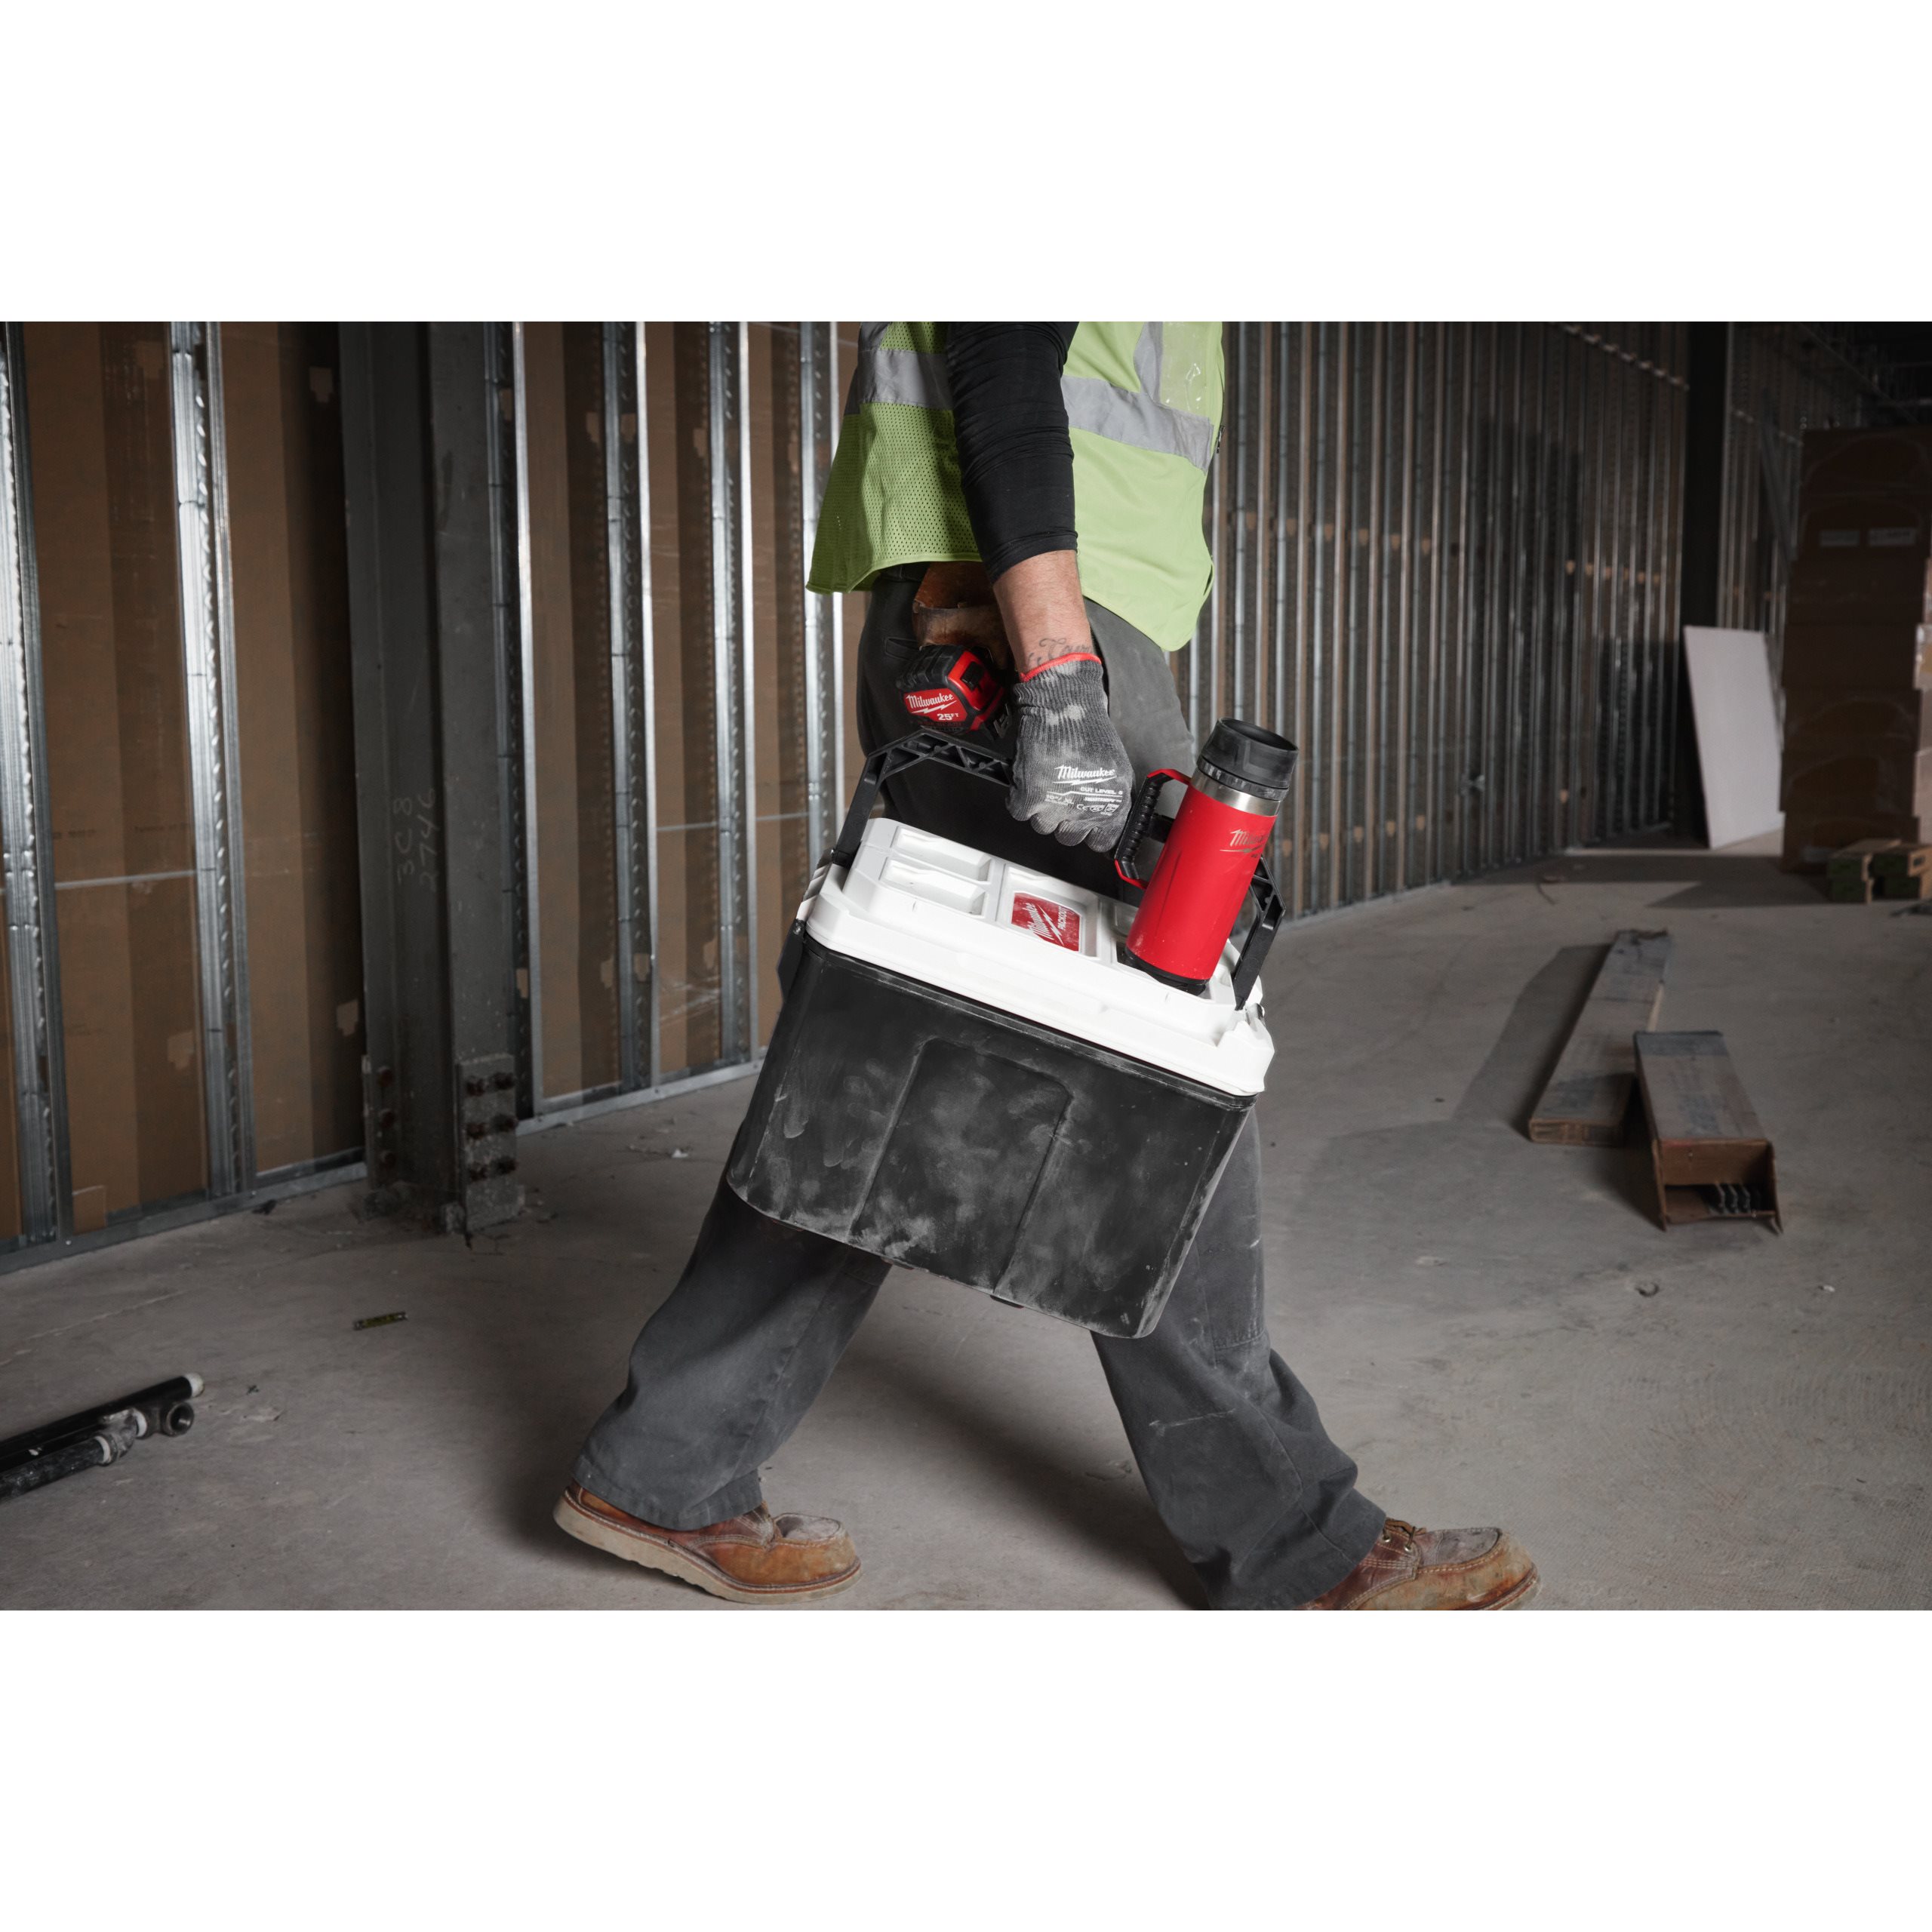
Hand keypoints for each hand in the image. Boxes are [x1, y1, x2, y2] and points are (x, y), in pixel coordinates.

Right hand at [1007, 653, 1132, 849]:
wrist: (1063, 706)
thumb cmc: (1090, 731)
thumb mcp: (1116, 769)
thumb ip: (1110, 799)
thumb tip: (1102, 821)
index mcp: (1112, 805)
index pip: (1101, 841)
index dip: (1090, 831)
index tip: (1083, 823)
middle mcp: (1085, 810)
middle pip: (1068, 838)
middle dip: (1064, 820)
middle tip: (1062, 796)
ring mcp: (1057, 807)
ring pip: (1043, 826)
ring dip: (1042, 809)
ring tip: (1046, 782)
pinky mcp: (1030, 798)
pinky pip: (1020, 812)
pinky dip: (1019, 798)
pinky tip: (1028, 779)